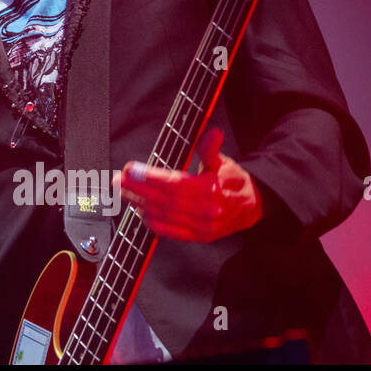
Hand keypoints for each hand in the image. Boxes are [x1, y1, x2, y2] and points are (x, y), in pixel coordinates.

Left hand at [112, 128, 263, 242]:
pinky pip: (171, 232)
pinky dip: (153, 223)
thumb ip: (211, 149)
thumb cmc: (233, 181)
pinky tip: (139, 211)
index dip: (149, 177)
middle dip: (137, 190)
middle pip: (164, 200)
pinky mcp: (199, 237)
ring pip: (165, 216)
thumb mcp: (224, 161)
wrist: (252, 207)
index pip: (174, 184)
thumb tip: (213, 133)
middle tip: (118, 180)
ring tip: (123, 193)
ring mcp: (202, 227)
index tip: (130, 169)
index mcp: (211, 190)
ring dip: (140, 204)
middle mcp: (206, 211)